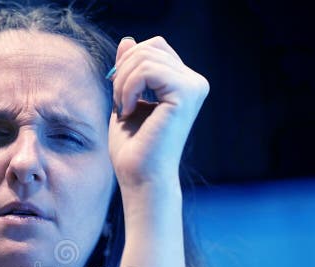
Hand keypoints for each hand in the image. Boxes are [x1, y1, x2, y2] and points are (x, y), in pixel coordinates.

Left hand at [108, 36, 208, 191]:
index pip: (154, 47)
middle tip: (119, 103)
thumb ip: (129, 72)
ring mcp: (193, 86)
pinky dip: (128, 88)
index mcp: (184, 83)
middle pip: (150, 46)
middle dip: (124, 71)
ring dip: (123, 83)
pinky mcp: (185, 93)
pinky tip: (128, 111)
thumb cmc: (133, 149)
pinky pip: (147, 70)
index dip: (128, 63)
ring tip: (123, 109)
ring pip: (146, 56)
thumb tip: (128, 40)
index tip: (119, 94)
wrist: (141, 179)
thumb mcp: (125, 100)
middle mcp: (195, 82)